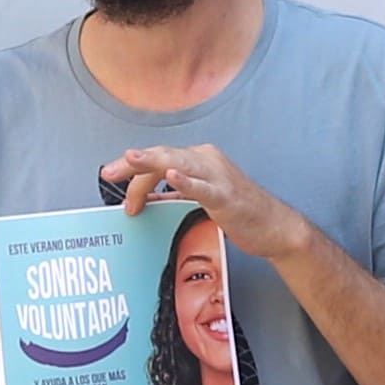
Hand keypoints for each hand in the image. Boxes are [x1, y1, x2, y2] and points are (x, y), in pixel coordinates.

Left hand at [98, 141, 310, 266]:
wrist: (276, 228)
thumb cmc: (240, 213)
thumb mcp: (199, 200)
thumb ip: (173, 195)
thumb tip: (143, 197)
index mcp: (199, 160)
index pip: (158, 159)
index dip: (133, 169)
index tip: (112, 177)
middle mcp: (207, 160)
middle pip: (162, 156)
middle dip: (132, 165)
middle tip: (108, 173)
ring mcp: (218, 176)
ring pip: (178, 163)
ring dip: (151, 162)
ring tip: (128, 160)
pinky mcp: (227, 195)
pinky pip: (203, 186)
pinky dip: (186, 180)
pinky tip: (172, 175)